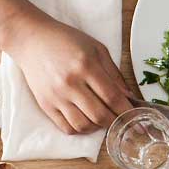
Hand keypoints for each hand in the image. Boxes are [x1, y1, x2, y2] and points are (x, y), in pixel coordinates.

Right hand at [5, 13, 131, 134]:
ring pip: (83, 125)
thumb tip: (129, 96)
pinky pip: (66, 127)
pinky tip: (86, 122)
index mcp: (85, 66)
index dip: (127, 111)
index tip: (137, 120)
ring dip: (98, 128)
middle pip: (99, 115)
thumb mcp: (96, 48)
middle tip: (122, 122)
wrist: (31, 39)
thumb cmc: (66, 41)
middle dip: (115, 122)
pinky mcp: (45, 103)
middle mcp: (70, 83)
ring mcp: (56, 95)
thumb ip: (114, 73)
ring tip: (103, 120)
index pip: (112, 97)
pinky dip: (80, 130)